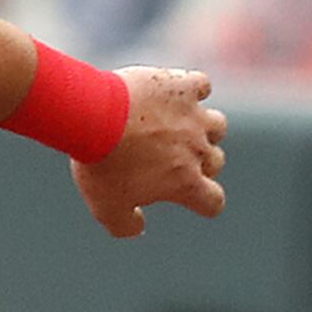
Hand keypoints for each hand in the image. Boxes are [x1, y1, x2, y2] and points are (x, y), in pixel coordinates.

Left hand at [75, 66, 223, 238]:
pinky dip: (193, 88)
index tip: (187, 195)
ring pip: (218, 125)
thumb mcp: (106, 208)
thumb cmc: (101, 164)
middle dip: (200, 162)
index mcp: (185, 183)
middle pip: (216, 161)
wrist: (94, 117)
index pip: (214, 201)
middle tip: (171, 157)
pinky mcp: (182, 86)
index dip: (205, 202)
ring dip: (204, 128)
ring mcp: (193, 116)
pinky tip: (173, 91)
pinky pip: (202, 84)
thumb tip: (139, 227)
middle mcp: (197, 150)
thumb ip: (126, 225)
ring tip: (180, 125)